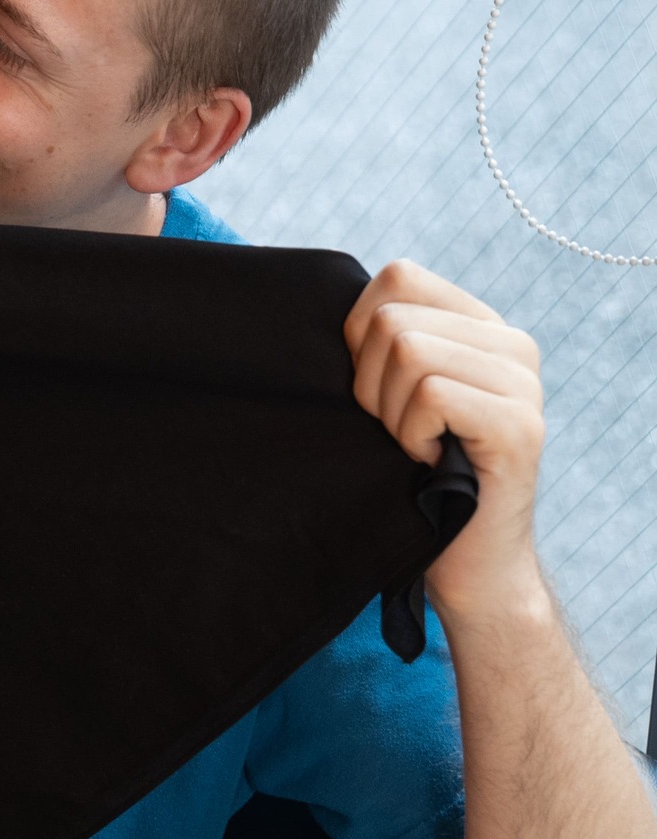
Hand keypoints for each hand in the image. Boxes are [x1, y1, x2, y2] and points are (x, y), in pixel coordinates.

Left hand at [345, 260, 546, 618]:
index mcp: (481, 327)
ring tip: (414, 447)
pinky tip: (429, 461)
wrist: (464, 561)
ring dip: (388, 413)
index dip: (357, 333)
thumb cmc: (408, 477)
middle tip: (394, 431)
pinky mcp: (520, 425)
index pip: (397, 277)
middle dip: (368, 383)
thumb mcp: (389, 395)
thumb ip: (379, 342)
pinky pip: (430, 394)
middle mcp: (513, 345)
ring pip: (407, 350)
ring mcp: (524, 384)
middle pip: (391, 319)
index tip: (373, 389)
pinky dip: (409, 435)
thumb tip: (314, 303)